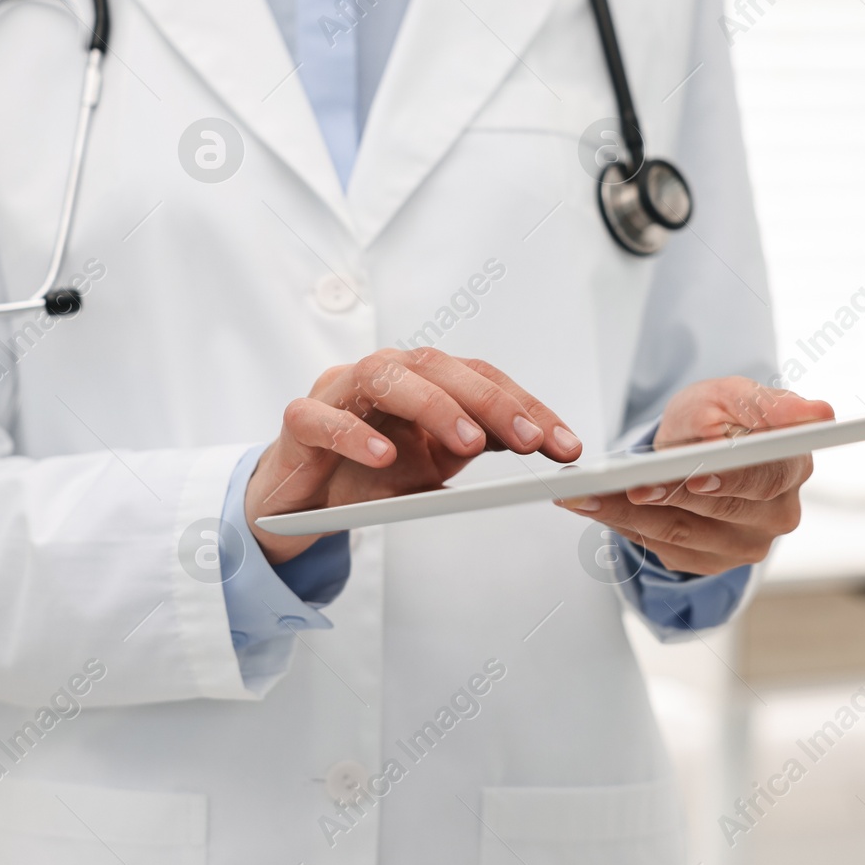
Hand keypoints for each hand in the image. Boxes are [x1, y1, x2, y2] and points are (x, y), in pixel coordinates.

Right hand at [246, 348, 582, 563]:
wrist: (300, 498)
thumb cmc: (364, 471)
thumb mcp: (432, 464)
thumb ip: (474, 443)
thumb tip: (538, 441)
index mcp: (420, 380)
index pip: (480, 377)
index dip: (526, 406)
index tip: (565, 445)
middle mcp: (382, 375)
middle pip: (437, 367)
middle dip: (489, 401)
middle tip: (528, 440)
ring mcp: (337, 392)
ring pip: (383, 378)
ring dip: (431, 406)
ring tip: (467, 441)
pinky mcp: (299, 422)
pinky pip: (322, 418)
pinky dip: (353, 434)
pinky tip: (382, 454)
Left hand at [554, 377, 832, 575]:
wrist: (700, 446)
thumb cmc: (721, 417)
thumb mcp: (732, 396)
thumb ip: (763, 405)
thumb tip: (815, 411)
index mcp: (792, 467)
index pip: (767, 477)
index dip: (731, 478)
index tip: (697, 475)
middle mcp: (777, 514)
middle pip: (720, 510)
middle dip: (668, 494)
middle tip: (627, 484)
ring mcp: (744, 544)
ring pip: (682, 531)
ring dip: (628, 512)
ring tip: (586, 495)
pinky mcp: (708, 560)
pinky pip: (662, 546)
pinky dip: (624, 524)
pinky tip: (594, 507)